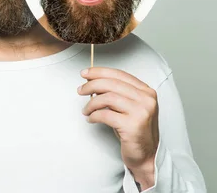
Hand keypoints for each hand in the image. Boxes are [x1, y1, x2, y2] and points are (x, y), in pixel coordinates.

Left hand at [78, 67, 158, 189]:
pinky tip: (91, 119)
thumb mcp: (128, 106)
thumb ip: (116, 92)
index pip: (119, 74)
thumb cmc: (133, 128)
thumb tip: (92, 81)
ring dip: (91, 103)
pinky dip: (94, 116)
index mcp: (146, 91)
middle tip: (80, 90)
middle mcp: (146, 99)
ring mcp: (141, 112)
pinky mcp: (133, 126)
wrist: (146, 154)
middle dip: (91, 85)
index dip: (99, 72)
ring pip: (107, 98)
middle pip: (111, 84)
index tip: (84, 73)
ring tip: (86, 110)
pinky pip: (105, 115)